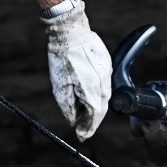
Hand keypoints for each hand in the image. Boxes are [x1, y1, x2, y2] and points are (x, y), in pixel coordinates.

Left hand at [42, 0, 110, 140]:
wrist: (70, 31)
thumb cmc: (62, 58)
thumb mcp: (59, 86)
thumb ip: (67, 106)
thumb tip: (72, 121)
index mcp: (92, 91)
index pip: (94, 117)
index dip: (88, 129)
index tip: (81, 136)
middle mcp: (103, 84)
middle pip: (100, 108)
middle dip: (91, 120)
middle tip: (81, 128)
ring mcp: (106, 73)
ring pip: (103, 96)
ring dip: (93, 106)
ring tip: (81, 113)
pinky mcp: (106, 64)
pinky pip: (103, 83)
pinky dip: (96, 92)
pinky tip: (86, 92)